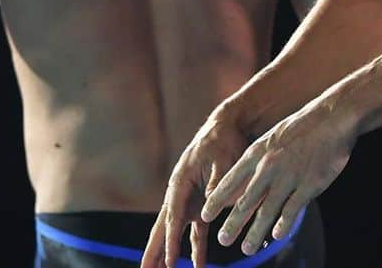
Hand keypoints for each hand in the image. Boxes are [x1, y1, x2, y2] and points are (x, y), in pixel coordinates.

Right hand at [140, 111, 249, 267]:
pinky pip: (195, 230)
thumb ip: (217, 182)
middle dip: (155, 251)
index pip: (173, 216)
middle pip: (164, 227)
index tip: (170, 262)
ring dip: (169, 253)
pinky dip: (195, 247)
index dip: (171, 240)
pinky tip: (198, 264)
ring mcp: (189, 200)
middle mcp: (180, 193)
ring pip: (175, 232)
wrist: (226, 126)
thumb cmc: (223, 140)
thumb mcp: (223, 157)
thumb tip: (210, 206)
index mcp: (181, 181)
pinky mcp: (201, 204)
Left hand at [200, 97, 356, 256]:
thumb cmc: (303, 127)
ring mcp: (289, 177)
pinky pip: (291, 212)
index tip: (205, 215)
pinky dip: (282, 226)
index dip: (217, 201)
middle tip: (223, 240)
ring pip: (266, 212)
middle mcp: (269, 166)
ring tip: (246, 248)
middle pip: (245, 202)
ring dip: (254, 233)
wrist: (332, 117)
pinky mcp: (308, 185)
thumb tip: (246, 184)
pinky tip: (277, 235)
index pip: (230, 181)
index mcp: (258, 152)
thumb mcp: (273, 137)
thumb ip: (260, 160)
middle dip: (232, 224)